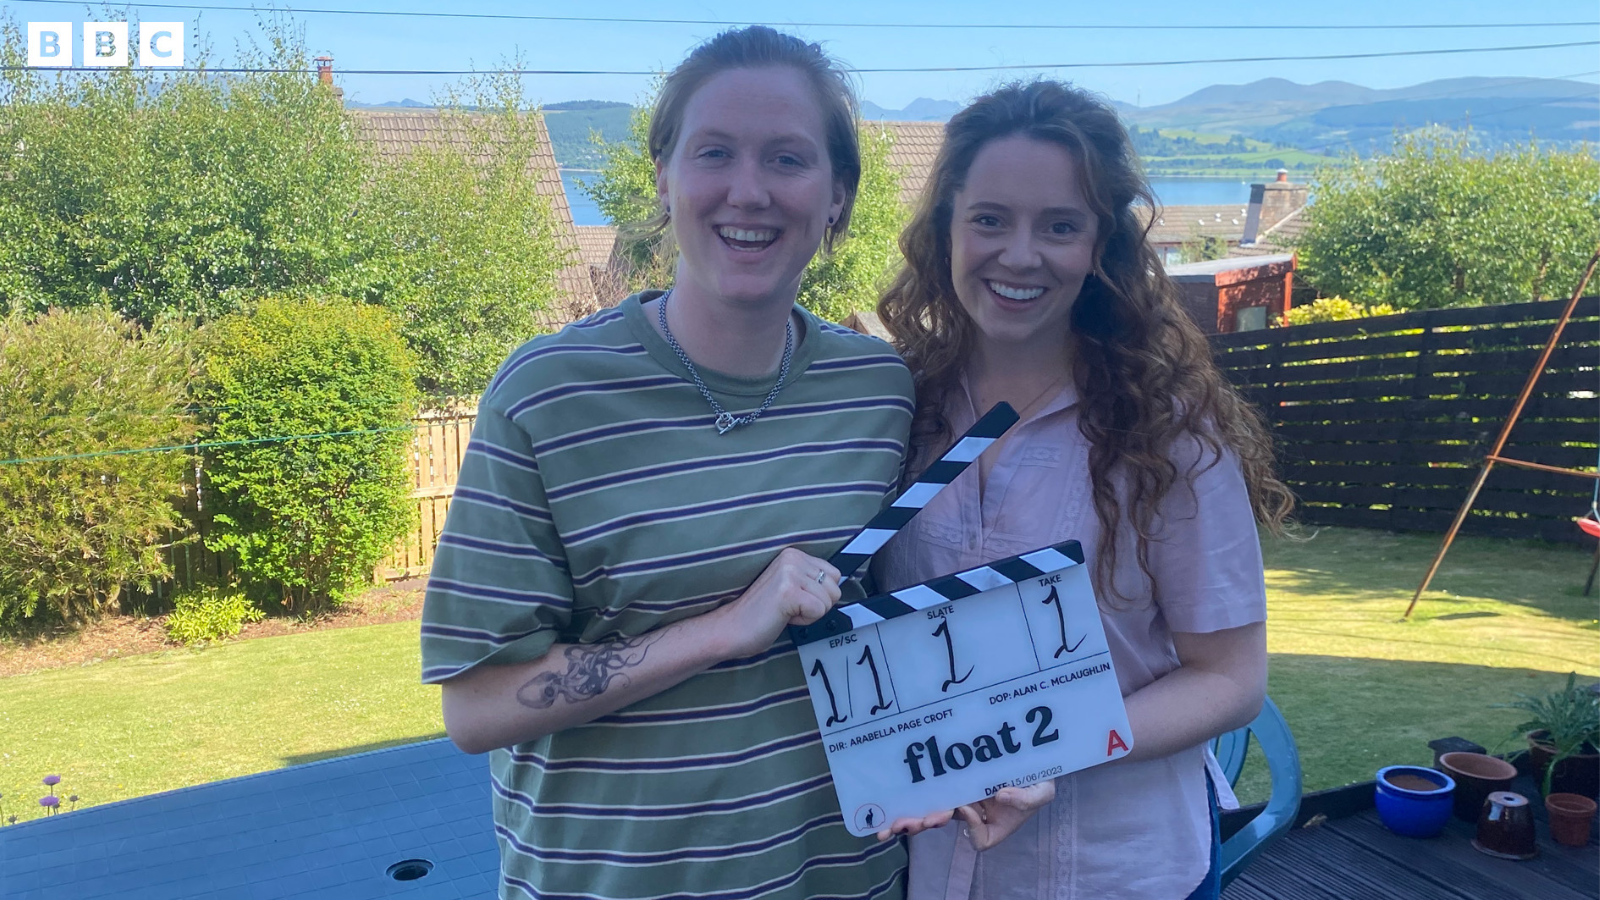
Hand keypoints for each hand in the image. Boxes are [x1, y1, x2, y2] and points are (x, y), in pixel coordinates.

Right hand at [709, 548, 839, 658]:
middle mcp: (792, 558)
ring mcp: (789, 573)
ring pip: (828, 601)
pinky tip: (784, 617)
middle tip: (790, 607)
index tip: (795, 599)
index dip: (819, 595)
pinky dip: (804, 620)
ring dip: (809, 614)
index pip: (834, 575)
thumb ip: (811, 580)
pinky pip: (819, 611)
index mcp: (793, 554)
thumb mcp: (791, 585)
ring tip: (785, 611)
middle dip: (817, 604)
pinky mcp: (788, 591)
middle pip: (835, 588)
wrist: (733, 627)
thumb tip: (839, 587)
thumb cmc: (763, 612)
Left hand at [876, 780, 1055, 850]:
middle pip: (946, 825)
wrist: (1029, 753)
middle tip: (909, 825)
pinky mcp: (952, 777)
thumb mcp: (1043, 791)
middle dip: (925, 825)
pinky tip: (897, 791)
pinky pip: (932, 785)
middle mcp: (974, 814)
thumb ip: (1027, 799)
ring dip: (914, 814)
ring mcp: (960, 795)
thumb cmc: (1039, 778)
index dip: (972, 828)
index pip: (980, 839)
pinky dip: (915, 789)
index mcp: (995, 825)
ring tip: (895, 821)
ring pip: (933, 808)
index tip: (969, 808)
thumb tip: (1000, 796)